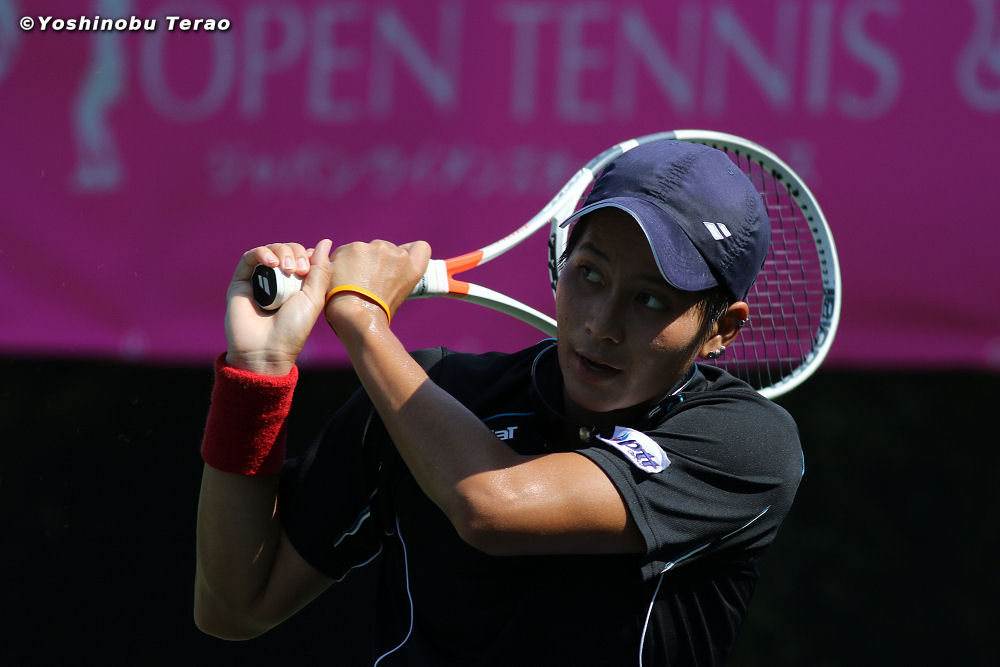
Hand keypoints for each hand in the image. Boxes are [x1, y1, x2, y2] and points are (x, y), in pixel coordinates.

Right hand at [224, 240, 332, 374]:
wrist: (267, 349)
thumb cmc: (294, 328)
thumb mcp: (314, 298)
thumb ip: (321, 269)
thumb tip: (326, 241)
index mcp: (298, 284)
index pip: (302, 255)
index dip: (307, 255)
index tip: (309, 269)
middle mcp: (278, 280)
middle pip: (287, 250)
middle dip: (295, 253)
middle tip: (299, 270)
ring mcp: (259, 279)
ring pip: (270, 250)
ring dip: (281, 252)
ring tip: (287, 268)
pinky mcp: (241, 281)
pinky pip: (250, 257)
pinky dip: (261, 253)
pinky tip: (271, 263)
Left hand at [323, 240, 430, 335]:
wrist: (358, 316)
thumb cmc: (376, 313)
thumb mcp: (398, 296)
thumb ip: (395, 276)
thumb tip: (381, 272)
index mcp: (412, 268)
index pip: (421, 248)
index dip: (408, 251)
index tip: (397, 259)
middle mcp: (397, 254)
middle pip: (385, 249)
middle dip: (375, 260)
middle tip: (365, 281)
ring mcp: (376, 248)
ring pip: (364, 250)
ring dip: (357, 260)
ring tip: (349, 282)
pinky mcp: (355, 247)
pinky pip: (345, 251)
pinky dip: (341, 262)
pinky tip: (338, 276)